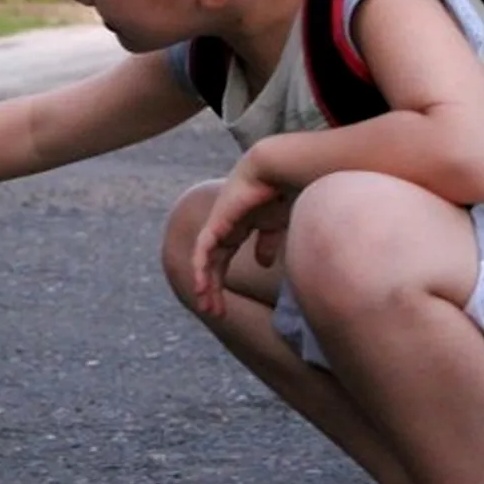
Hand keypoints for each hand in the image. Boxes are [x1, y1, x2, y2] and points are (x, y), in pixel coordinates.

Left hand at [191, 154, 289, 317]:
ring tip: (206, 304)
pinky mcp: (217, 222)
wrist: (277, 170)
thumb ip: (267, 243)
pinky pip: (204, 250)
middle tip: (214, 313)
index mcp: (236, 228)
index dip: (220, 283)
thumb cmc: (281, 192)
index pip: (222, 260)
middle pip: (212, 264)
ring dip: (205, 284)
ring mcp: (217, 224)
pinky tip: (202, 285)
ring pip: (204, 261)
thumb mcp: (275, 225)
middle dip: (211, 289)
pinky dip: (202, 268)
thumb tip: (262, 264)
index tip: (224, 307)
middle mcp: (222, 228)